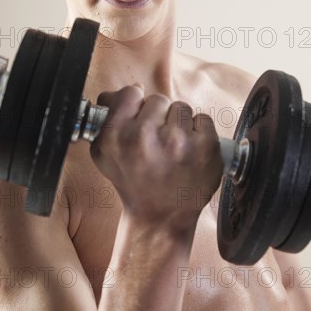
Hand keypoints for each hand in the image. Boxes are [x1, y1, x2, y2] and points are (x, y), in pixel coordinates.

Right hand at [90, 85, 222, 234]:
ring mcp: (177, 141)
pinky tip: (190, 151)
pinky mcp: (205, 147)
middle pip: (158, 100)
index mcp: (117, 136)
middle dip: (159, 117)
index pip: (131, 93)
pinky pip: (203, 119)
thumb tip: (112, 94)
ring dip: (179, 124)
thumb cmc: (133, 182)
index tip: (141, 119)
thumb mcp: (106, 153)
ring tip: (174, 148)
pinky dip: (199, 132)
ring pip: (181, 108)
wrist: (160, 216)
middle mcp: (144, 137)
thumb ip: (107, 118)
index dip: (137, 105)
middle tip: (157, 141)